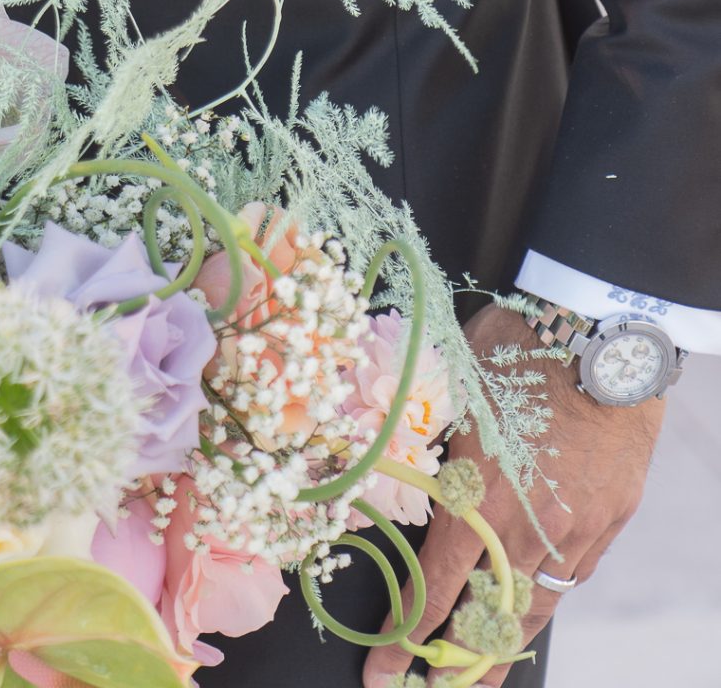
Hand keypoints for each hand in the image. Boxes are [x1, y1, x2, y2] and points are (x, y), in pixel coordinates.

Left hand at [361, 302, 661, 685]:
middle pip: (490, 620)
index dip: (405, 637)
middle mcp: (524, 532)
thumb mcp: (455, 395)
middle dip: (459, 666)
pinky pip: (575, 572)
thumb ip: (437, 443)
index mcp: (476, 504)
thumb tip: (411, 458)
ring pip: (538, 607)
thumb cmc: (515, 352)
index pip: (434, 591)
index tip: (383, 671)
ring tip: (489, 674)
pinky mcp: (609, 518)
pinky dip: (551, 594)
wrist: (598, 339)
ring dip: (508, 646)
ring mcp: (574, 531)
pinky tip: (537, 604)